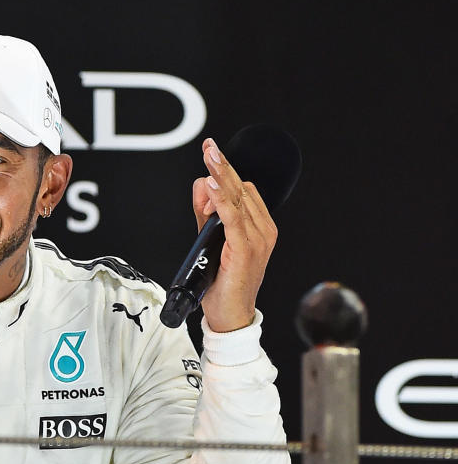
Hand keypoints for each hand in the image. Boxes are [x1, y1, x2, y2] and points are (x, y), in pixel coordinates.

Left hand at [192, 137, 276, 332]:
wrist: (230, 317)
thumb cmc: (223, 286)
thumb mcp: (211, 242)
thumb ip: (206, 215)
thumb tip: (200, 185)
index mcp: (259, 227)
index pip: (244, 190)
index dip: (224, 174)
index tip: (210, 154)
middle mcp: (263, 230)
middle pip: (242, 188)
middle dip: (223, 166)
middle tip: (209, 145)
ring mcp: (258, 239)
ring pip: (238, 198)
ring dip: (221, 177)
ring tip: (209, 156)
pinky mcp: (246, 249)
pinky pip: (233, 217)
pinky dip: (223, 198)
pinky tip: (213, 184)